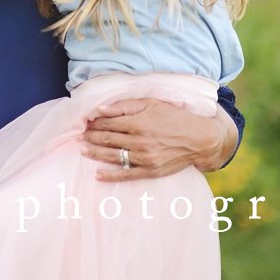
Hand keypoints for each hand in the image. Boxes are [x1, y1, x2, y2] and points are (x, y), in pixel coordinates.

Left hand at [81, 98, 237, 181]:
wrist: (199, 139)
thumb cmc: (175, 117)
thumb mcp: (152, 104)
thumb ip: (125, 106)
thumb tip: (100, 109)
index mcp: (139, 122)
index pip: (109, 123)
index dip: (95, 123)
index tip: (86, 123)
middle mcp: (139, 141)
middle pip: (108, 139)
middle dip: (92, 137)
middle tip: (80, 136)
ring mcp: (144, 158)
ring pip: (113, 156)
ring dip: (95, 153)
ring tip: (83, 150)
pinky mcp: (150, 171)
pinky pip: (126, 175)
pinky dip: (111, 176)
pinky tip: (98, 174)